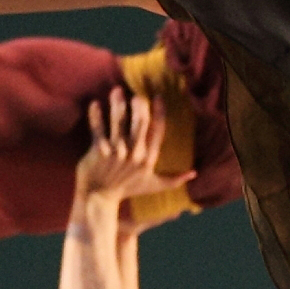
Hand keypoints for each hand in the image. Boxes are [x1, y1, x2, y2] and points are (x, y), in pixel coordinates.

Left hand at [72, 88, 188, 207]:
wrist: (99, 198)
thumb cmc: (126, 190)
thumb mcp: (153, 186)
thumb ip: (174, 180)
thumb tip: (194, 174)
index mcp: (148, 159)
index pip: (157, 131)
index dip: (159, 112)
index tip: (158, 97)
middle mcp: (134, 154)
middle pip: (140, 123)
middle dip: (140, 106)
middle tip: (138, 93)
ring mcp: (116, 153)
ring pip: (118, 123)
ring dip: (117, 105)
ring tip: (117, 90)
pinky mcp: (98, 152)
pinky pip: (97, 130)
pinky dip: (96, 117)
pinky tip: (95, 103)